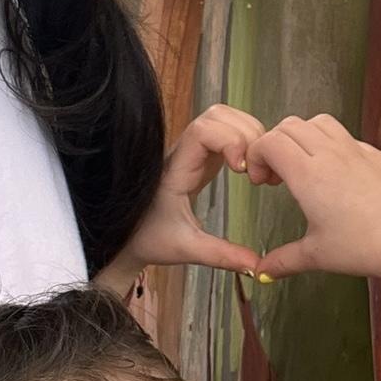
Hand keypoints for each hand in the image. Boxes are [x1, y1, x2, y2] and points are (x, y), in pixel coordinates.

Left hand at [98, 106, 265, 295]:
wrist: (123, 238)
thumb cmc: (145, 239)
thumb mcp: (185, 249)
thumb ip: (221, 255)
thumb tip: (256, 265)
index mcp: (176, 169)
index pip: (204, 130)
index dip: (230, 139)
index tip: (242, 169)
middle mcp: (184, 153)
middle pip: (218, 115)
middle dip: (245, 132)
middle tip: (255, 167)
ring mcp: (192, 152)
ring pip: (223, 118)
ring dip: (246, 133)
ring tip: (255, 166)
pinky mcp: (200, 158)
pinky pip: (224, 134)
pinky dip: (243, 141)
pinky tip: (248, 168)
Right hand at [246, 115, 380, 283]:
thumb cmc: (366, 247)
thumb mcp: (317, 255)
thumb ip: (284, 260)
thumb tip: (263, 271)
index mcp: (309, 174)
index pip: (269, 141)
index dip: (257, 155)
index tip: (261, 180)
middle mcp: (333, 155)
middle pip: (291, 125)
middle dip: (276, 143)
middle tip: (278, 175)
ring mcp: (359, 151)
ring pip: (321, 122)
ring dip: (305, 136)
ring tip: (307, 166)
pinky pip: (350, 139)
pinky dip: (335, 147)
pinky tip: (340, 177)